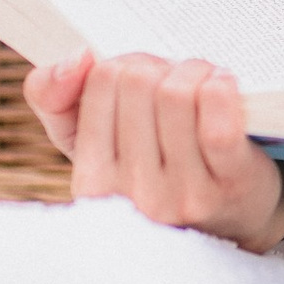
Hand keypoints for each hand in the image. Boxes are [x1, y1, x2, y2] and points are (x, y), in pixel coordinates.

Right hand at [22, 50, 283, 252]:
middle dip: (162, 66)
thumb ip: (53, 96)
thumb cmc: (153, 173)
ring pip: (177, 92)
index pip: (101, 81)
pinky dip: (222, 87)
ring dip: (196, 72)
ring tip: (205, 83)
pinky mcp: (230, 185)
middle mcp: (133, 194)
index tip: (144, 79)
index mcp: (91, 181)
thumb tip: (77, 58)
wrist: (228, 225)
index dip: (128, 66)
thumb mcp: (90, 143)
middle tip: (178, 80)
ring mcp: (182, 193)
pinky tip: (224, 87)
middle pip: (140, 81)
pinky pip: (218, 120)